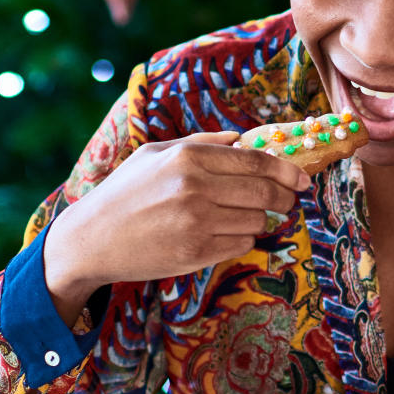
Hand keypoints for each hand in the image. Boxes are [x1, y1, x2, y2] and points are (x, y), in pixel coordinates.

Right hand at [43, 131, 308, 315]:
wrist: (91, 239)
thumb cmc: (125, 192)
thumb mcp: (156, 154)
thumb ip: (203, 143)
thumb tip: (244, 140)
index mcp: (188, 157)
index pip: (256, 161)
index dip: (287, 170)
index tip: (303, 179)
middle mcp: (195, 188)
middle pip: (265, 192)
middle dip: (285, 198)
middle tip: (288, 201)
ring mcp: (196, 222)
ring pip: (257, 221)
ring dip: (259, 220)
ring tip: (244, 217)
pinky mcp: (196, 253)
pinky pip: (241, 245)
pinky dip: (241, 240)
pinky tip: (224, 234)